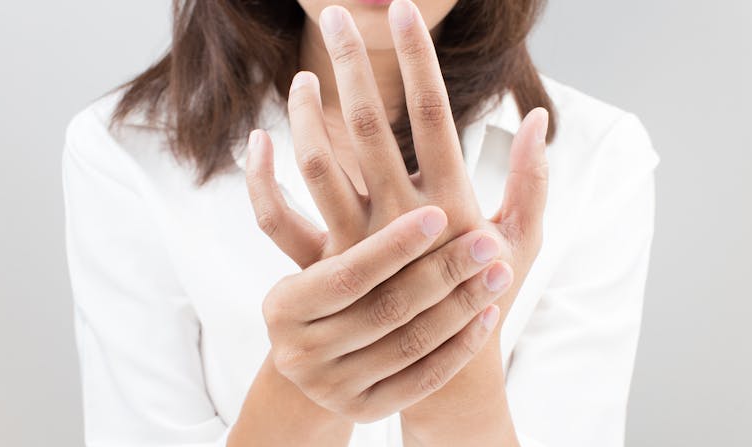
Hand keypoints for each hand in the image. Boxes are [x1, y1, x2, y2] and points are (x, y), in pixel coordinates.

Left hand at [247, 1, 547, 342]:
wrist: (441, 366)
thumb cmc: (488, 294)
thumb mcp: (524, 238)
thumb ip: (533, 178)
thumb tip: (540, 116)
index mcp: (453, 202)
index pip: (431, 113)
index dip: (416, 59)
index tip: (402, 11)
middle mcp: (400, 218)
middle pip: (367, 125)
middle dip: (352, 64)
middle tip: (337, 16)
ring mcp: (357, 243)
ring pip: (317, 165)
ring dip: (305, 114)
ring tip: (303, 77)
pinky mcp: (324, 266)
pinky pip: (276, 220)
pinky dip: (261, 181)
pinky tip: (257, 143)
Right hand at [252, 205, 511, 421]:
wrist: (316, 363)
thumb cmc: (325, 290)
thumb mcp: (316, 252)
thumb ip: (332, 193)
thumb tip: (371, 123)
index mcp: (286, 304)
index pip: (347, 274)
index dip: (393, 245)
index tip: (440, 213)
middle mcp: (302, 349)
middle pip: (384, 309)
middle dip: (441, 273)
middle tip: (487, 241)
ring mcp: (332, 386)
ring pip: (411, 344)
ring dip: (461, 306)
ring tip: (498, 271)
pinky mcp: (364, 410)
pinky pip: (423, 380)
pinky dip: (459, 347)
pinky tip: (488, 316)